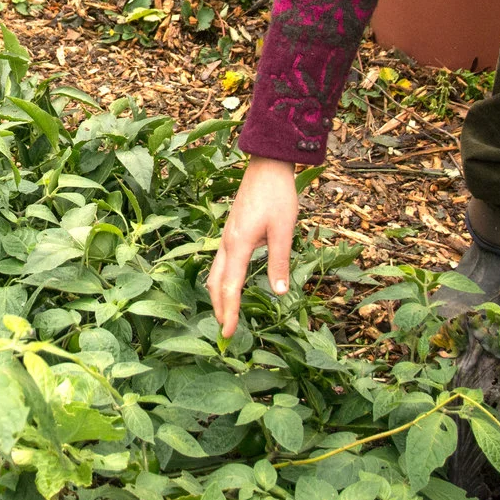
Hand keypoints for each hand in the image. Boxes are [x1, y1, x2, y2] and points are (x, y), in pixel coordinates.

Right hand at [208, 157, 298, 337]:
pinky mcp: (231, 231)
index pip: (230, 287)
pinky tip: (231, 285)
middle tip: (225, 333)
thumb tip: (280, 293)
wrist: (267, 165)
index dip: (230, 312)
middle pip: (215, 283)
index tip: (228, 334)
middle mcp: (227, 243)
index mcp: (239, 245)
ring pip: (214, 272)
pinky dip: (221, 280)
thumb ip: (280, 262)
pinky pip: (220, 262)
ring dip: (218, 295)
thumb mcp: (284, 230)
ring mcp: (227, 236)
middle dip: (219, 308)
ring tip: (226, 313)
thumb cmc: (278, 195)